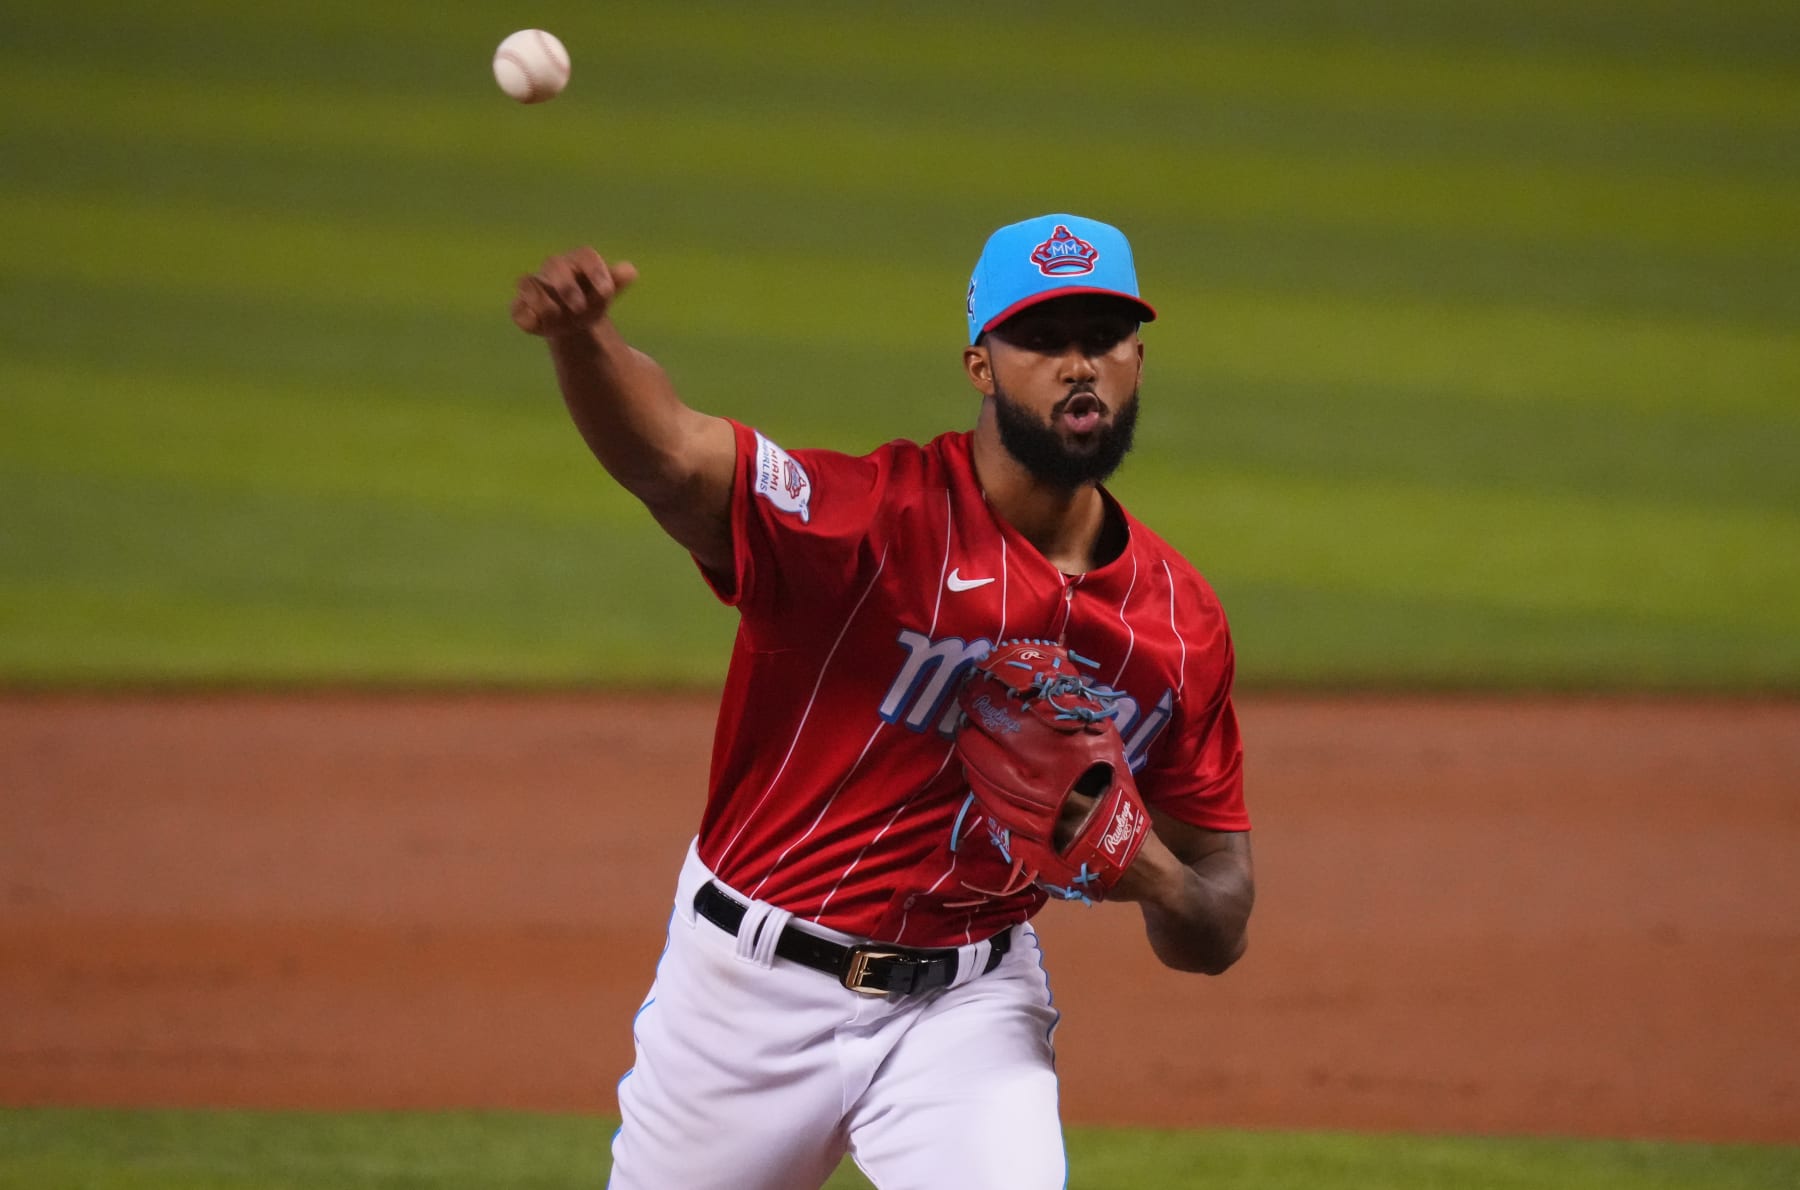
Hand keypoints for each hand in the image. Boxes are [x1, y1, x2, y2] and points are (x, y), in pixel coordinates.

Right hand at [511, 247, 638, 338]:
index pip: (586, 256)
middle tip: (580, 308)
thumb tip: (630, 271)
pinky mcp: (521, 308)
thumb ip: (616, 281)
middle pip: (554, 264)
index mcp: (577, 262)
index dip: (596, 271)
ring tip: (559, 319)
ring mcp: (533, 287)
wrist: (573, 319)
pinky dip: (527, 318)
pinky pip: (517, 310)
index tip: (608, 292)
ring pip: (527, 283)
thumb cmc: (590, 299)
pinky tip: (539, 327)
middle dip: (567, 286)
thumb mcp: (604, 293)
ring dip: (543, 301)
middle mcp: (553, 269)